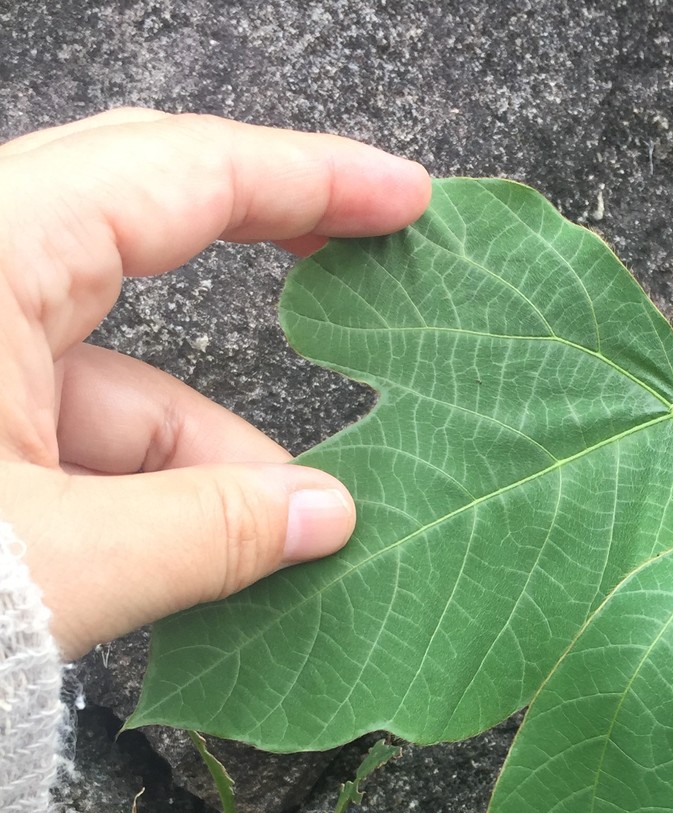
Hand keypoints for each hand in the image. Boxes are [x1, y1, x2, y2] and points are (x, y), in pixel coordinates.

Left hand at [0, 109, 431, 657]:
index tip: (401, 198)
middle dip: (266, 288)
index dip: (306, 179)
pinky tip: (216, 557)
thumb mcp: (56, 563)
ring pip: (117, 378)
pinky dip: (152, 493)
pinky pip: (78, 438)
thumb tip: (327, 518)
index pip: (173, 174)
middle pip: (148, 245)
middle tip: (372, 288)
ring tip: (300, 538)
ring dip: (213, 458)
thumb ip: (209, 533)